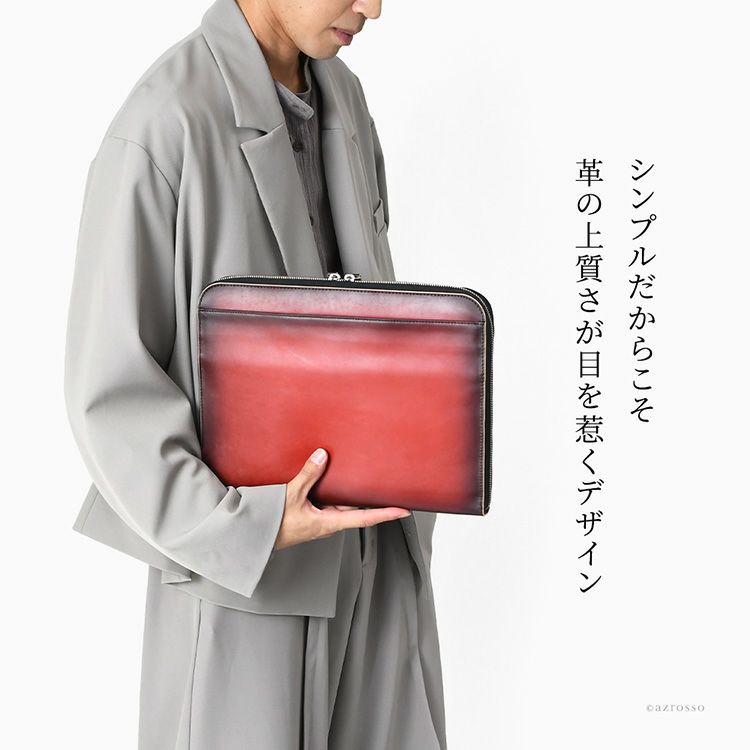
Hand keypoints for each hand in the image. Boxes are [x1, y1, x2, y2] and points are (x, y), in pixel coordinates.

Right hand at [273, 447, 411, 550]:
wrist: (255, 538)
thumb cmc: (273, 524)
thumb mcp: (291, 496)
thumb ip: (308, 475)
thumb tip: (322, 456)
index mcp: (329, 523)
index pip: (365, 518)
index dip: (386, 514)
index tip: (405, 510)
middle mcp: (329, 523)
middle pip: (355, 508)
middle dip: (369, 497)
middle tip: (387, 484)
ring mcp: (320, 520)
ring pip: (340, 504)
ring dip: (349, 491)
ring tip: (361, 474)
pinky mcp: (311, 516)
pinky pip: (327, 502)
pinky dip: (333, 491)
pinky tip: (331, 478)